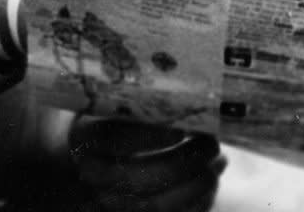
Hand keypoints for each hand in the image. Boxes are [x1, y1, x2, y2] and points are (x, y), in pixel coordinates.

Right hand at [68, 117, 224, 211]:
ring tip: (218, 162)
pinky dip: (196, 202)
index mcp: (86, 138)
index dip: (148, 137)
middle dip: (183, 162)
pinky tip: (212, 181)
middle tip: (212, 144)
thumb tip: (197, 103)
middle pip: (137, 178)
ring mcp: (107, 202)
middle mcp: (91, 175)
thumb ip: (151, 102)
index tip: (181, 130)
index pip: (113, 139)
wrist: (102, 154)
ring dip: (194, 185)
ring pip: (152, 205)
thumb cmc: (123, 119)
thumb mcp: (126, 103)